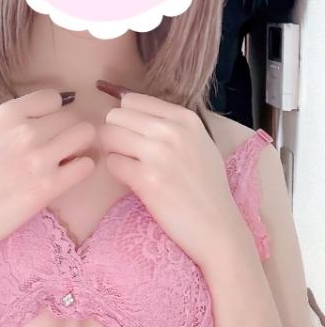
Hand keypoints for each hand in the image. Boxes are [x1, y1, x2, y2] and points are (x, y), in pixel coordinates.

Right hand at [0, 89, 95, 260]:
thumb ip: (0, 120)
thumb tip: (25, 115)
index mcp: (6, 115)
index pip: (52, 97)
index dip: (52, 111)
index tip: (47, 124)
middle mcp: (25, 131)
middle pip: (71, 116)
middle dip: (67, 129)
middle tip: (60, 143)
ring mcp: (39, 158)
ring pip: (85, 134)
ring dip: (80, 144)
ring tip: (69, 156)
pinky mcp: (50, 186)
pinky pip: (86, 165)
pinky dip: (82, 167)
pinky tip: (69, 174)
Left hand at [96, 80, 249, 269]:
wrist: (217, 226)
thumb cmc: (207, 185)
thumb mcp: (198, 141)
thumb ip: (169, 123)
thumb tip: (128, 108)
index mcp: (185, 118)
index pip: (133, 99)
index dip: (126, 117)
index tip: (132, 133)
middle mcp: (172, 131)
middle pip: (116, 115)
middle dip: (115, 132)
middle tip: (127, 151)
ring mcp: (159, 155)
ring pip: (109, 135)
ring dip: (113, 150)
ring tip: (130, 164)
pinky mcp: (146, 180)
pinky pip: (112, 163)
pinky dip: (117, 171)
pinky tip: (134, 180)